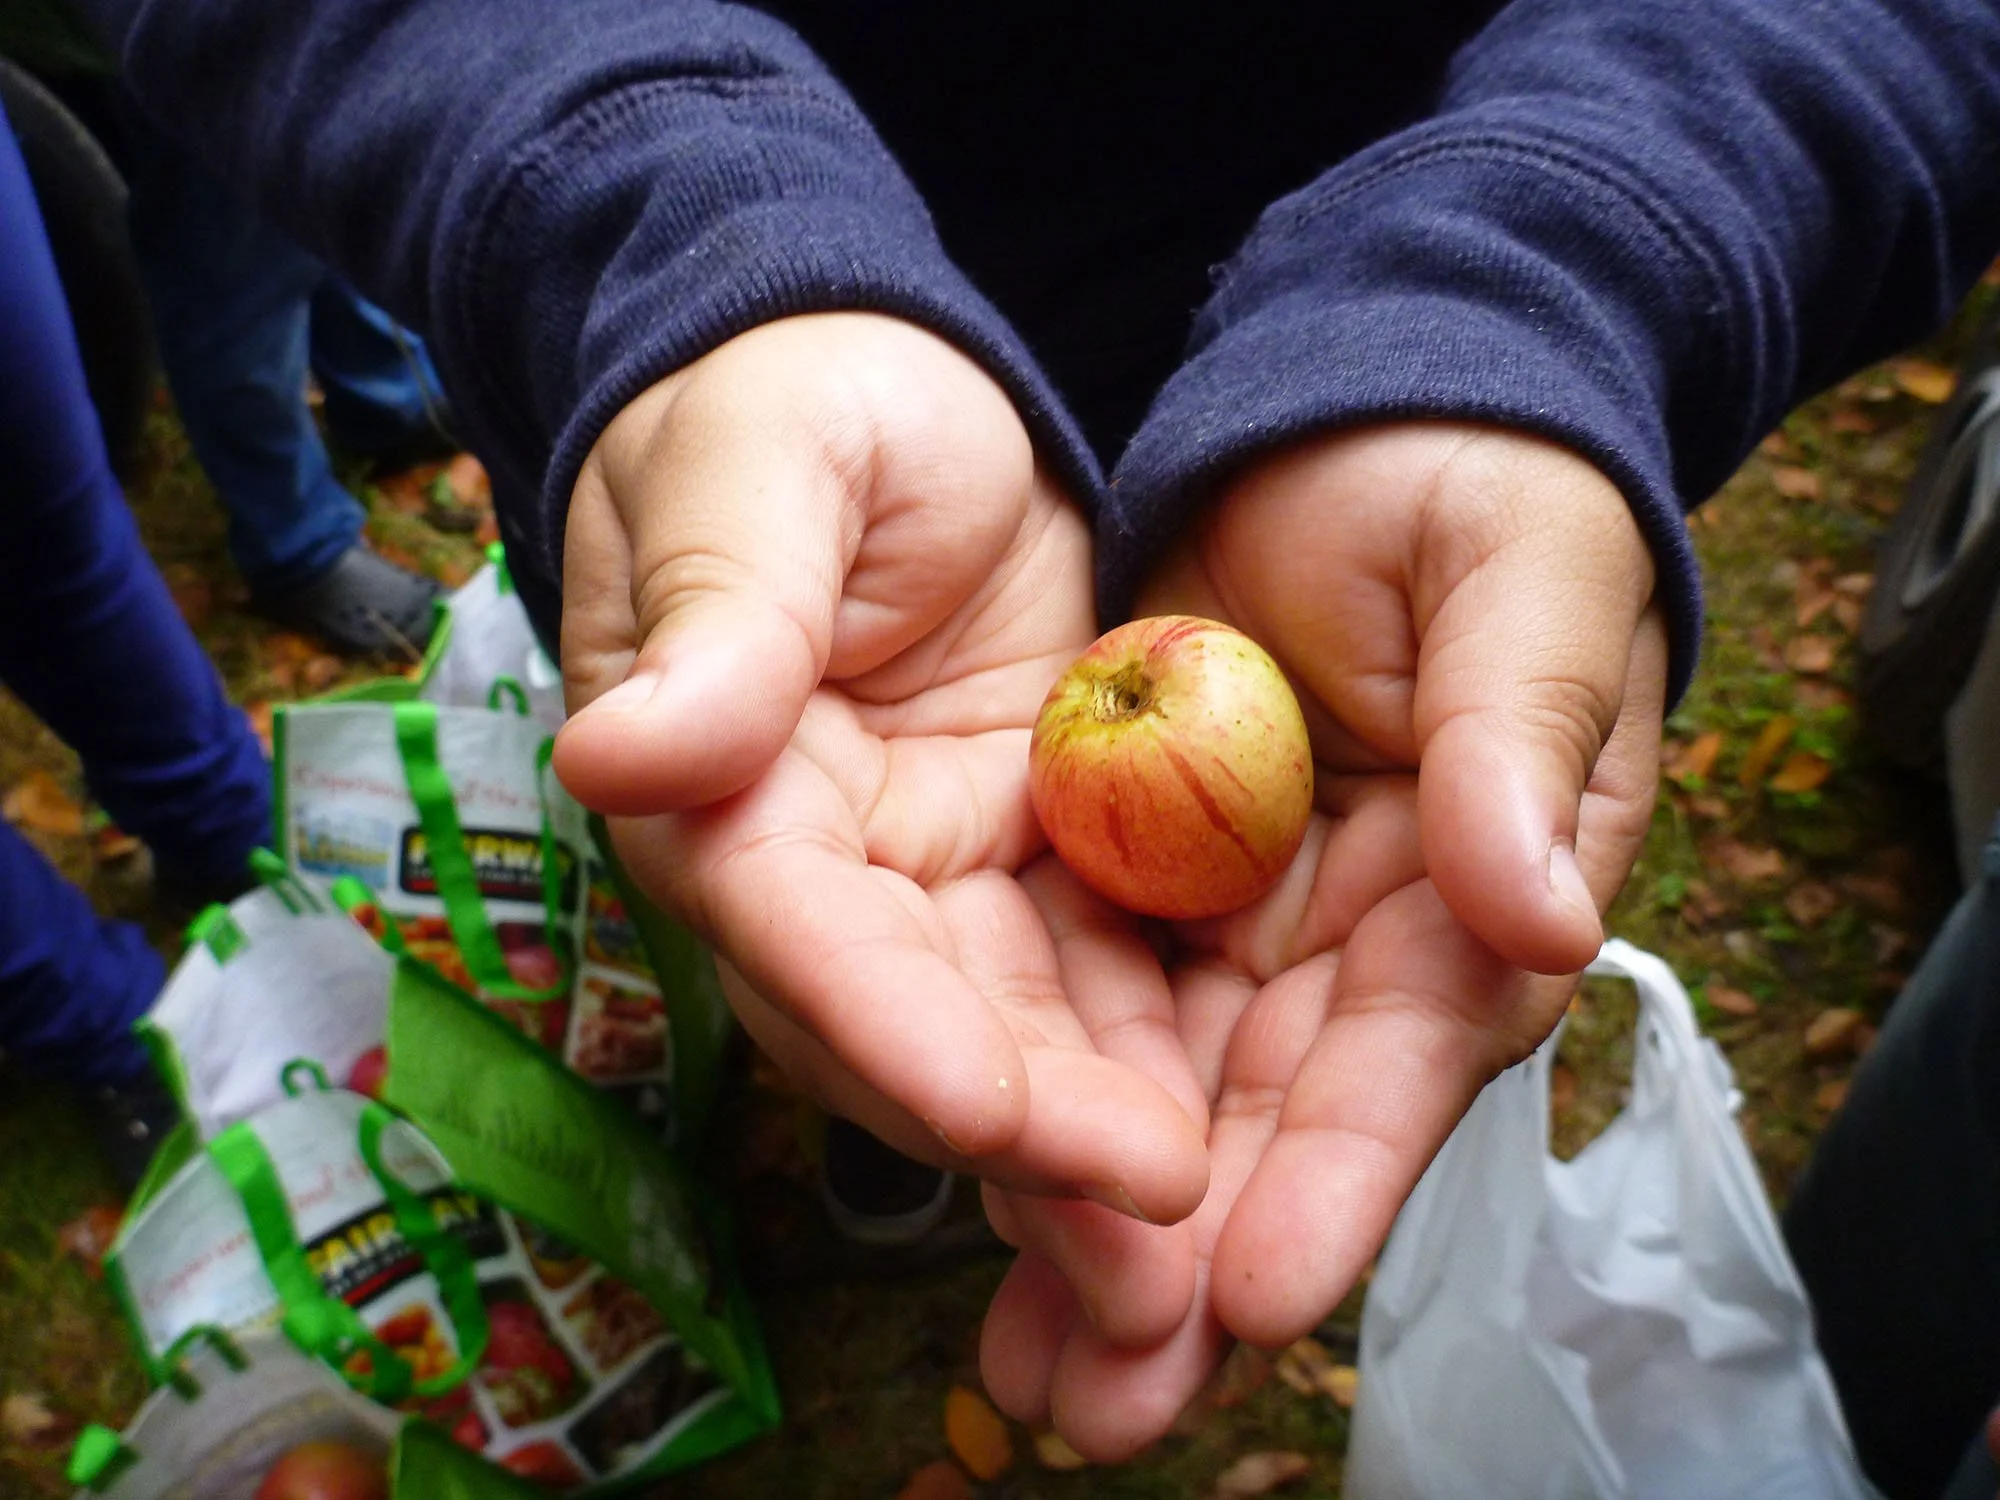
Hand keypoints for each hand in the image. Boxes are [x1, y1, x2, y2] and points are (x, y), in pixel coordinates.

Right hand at [552, 313, 1206, 1222]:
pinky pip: (1097, 976)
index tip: (996, 1115)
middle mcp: (823, 871)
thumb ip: (718, 620)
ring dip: (1095, 1161)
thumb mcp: (756, 474)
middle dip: (1027, 1149)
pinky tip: (1234, 1155)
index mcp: (725, 791)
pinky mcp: (1034, 855)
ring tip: (1198, 1277)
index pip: (802, 932)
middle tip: (1152, 1268)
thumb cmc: (793, 405)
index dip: (893, 1029)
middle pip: (917, 1031)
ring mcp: (934, 875)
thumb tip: (618, 756)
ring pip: (1014, 1036)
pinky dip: (1154, 1064)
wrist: (884, 391)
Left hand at [979, 422, 1668, 1457]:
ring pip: (1165, 1087)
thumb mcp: (1524, 577)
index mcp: (1483, 884)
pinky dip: (1029, 1082)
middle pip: (1270, 1118)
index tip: (1247, 1289)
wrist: (1355, 401)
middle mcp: (1358, 933)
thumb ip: (1521, 734)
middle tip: (1094, 1403)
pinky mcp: (1133, 861)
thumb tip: (1540, 912)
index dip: (1334, 1175)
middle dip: (1187, 1259)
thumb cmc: (1477, 480)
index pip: (1409, 1056)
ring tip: (1022, 1373)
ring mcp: (1239, 906)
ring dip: (1091, 1221)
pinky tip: (967, 1181)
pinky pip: (1077, 988)